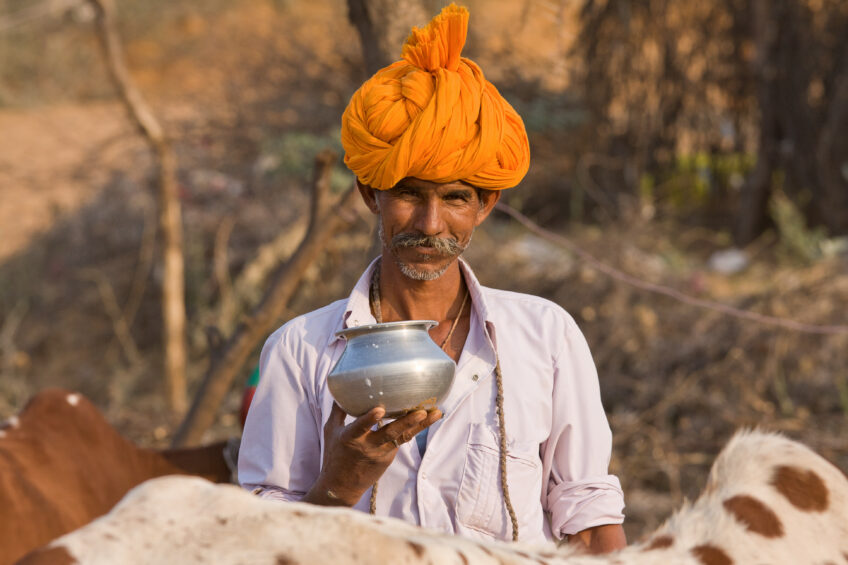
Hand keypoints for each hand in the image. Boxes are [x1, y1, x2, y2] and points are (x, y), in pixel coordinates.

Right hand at [304, 402, 441, 506]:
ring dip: (420, 425)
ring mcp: (381, 454)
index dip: (369, 419)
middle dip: (406, 422)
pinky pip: (403, 440)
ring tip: (436, 413)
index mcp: (350, 438)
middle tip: (422, 411)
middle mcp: (368, 446)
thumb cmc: (334, 454)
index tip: (379, 409)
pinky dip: (415, 429)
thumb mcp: (331, 430)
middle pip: (390, 433)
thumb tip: (341, 388)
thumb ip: (338, 410)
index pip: (360, 427)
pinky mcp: (389, 458)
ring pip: (403, 437)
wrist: (341, 487)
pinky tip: (428, 417)